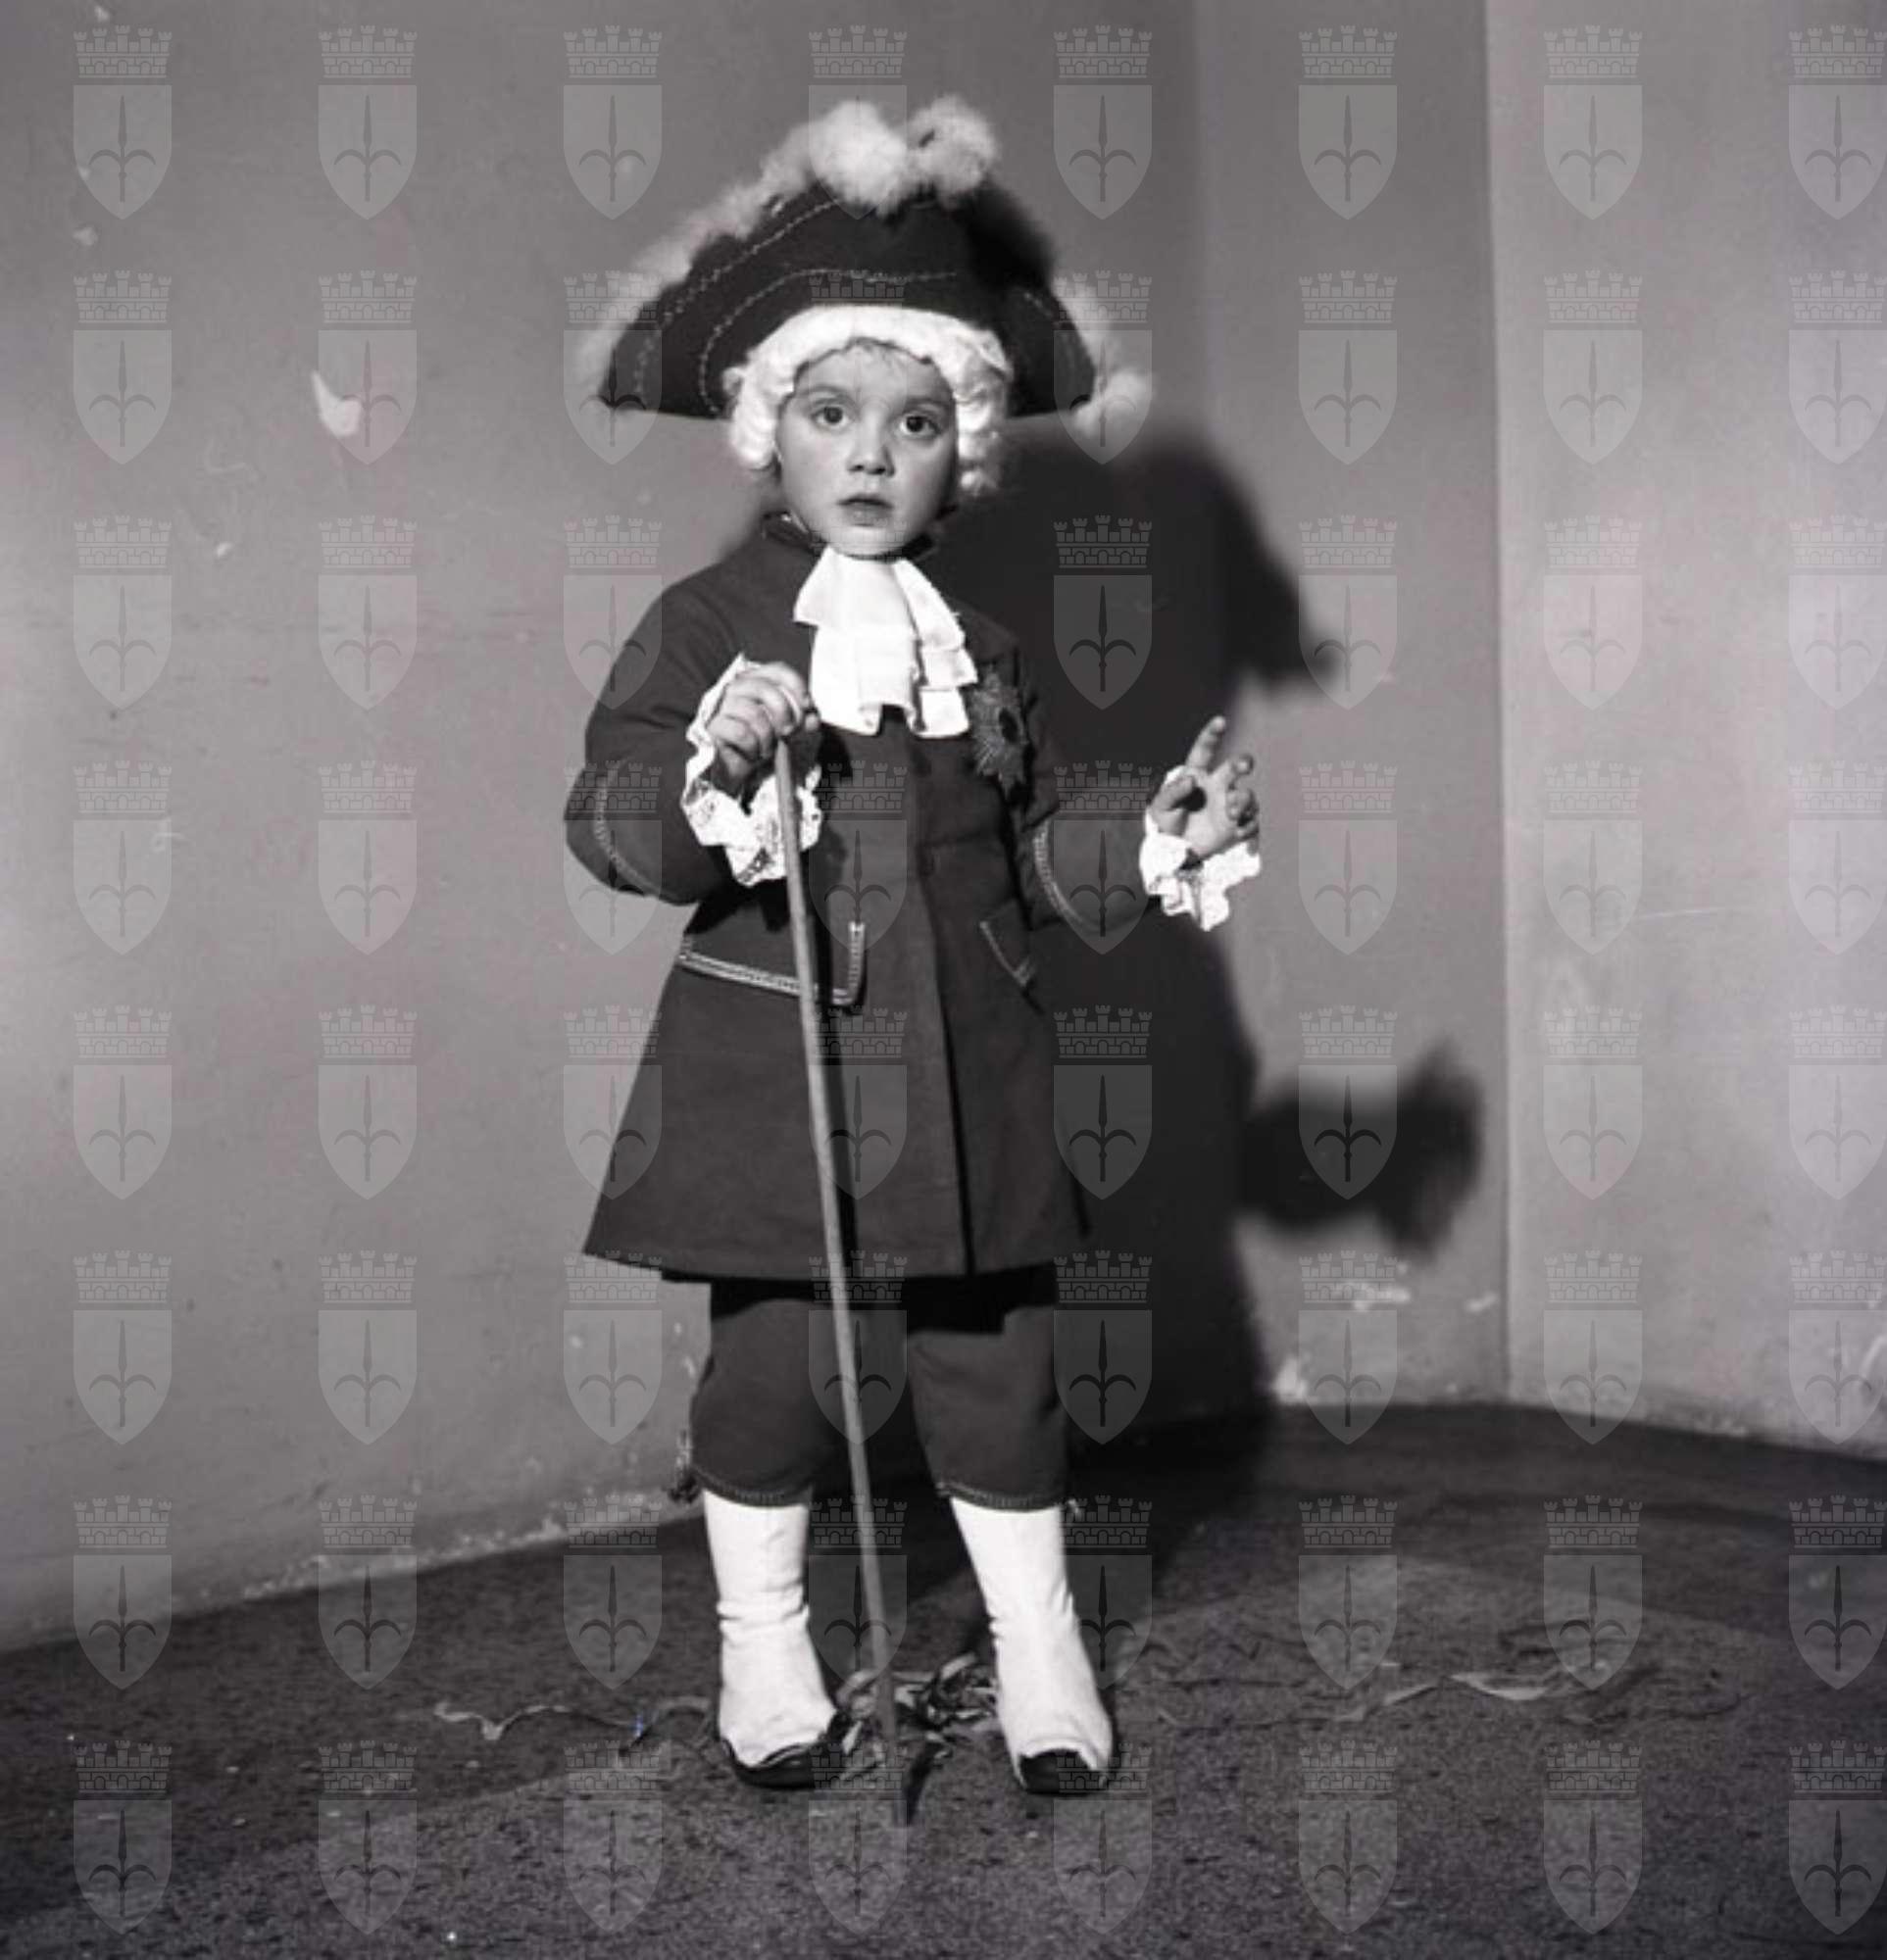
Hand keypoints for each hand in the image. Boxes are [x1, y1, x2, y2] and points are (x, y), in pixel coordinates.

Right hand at [705, 661, 820, 793]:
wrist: (742, 769)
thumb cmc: (765, 742)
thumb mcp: (790, 729)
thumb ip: (803, 720)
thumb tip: (812, 718)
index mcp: (756, 681)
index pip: (777, 670)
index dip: (796, 685)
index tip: (808, 705)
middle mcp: (737, 689)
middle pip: (765, 689)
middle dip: (784, 713)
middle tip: (789, 732)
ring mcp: (723, 706)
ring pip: (754, 714)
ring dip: (768, 737)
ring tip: (768, 748)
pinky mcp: (715, 726)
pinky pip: (741, 733)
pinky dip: (754, 747)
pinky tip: (754, 753)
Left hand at [1146, 715, 1258, 859]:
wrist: (1177, 852)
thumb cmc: (1167, 823)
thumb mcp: (1161, 808)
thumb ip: (1172, 792)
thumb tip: (1190, 781)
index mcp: (1197, 775)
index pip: (1204, 751)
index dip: (1212, 735)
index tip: (1221, 721)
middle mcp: (1218, 785)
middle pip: (1235, 767)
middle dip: (1242, 763)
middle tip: (1244, 766)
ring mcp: (1230, 804)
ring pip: (1248, 796)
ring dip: (1243, 803)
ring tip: (1231, 815)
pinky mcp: (1238, 824)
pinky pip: (1252, 822)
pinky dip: (1248, 827)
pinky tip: (1237, 834)